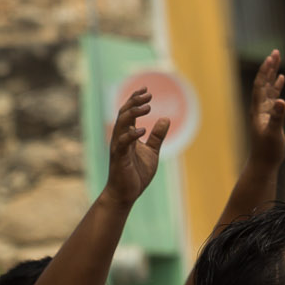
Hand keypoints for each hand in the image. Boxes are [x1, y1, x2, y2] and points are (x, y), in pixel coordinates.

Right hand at [104, 88, 170, 205]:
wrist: (125, 195)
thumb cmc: (136, 174)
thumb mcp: (152, 152)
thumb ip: (157, 136)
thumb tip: (165, 118)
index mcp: (128, 135)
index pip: (129, 112)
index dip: (135, 99)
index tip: (146, 89)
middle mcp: (121, 138)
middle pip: (124, 113)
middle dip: (134, 101)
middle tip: (148, 95)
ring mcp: (118, 147)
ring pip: (121, 124)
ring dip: (133, 113)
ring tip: (147, 107)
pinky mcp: (119, 158)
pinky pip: (123, 143)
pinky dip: (131, 135)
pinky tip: (142, 130)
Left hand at [245, 51, 284, 159]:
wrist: (263, 163)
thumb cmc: (268, 150)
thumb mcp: (274, 134)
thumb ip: (278, 117)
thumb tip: (281, 101)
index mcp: (258, 110)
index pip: (260, 86)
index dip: (265, 72)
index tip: (271, 58)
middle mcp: (259, 108)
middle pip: (263, 83)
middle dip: (269, 67)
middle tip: (275, 52)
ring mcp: (264, 111)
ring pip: (268, 87)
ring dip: (272, 73)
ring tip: (277, 59)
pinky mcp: (270, 116)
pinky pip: (273, 96)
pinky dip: (277, 86)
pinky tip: (281, 79)